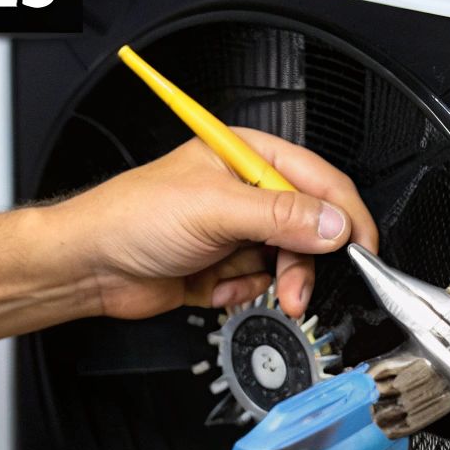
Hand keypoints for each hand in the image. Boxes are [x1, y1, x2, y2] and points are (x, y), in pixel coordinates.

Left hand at [47, 130, 377, 319]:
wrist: (89, 266)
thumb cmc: (130, 217)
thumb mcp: (214, 208)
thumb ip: (280, 216)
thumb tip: (333, 224)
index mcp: (249, 156)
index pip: (319, 180)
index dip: (345, 214)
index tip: (361, 248)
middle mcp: (247, 191)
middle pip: (310, 228)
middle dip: (303, 262)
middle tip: (296, 287)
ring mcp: (237, 230)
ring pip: (288, 261)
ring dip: (271, 281)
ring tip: (248, 288)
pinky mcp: (227, 266)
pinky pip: (260, 284)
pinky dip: (243, 292)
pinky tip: (216, 287)